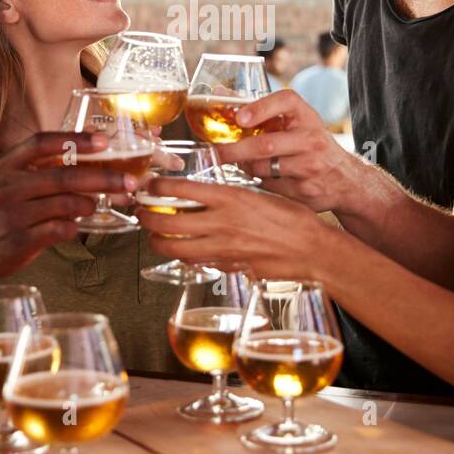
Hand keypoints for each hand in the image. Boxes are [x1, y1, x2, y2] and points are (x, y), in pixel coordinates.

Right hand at [0, 132, 136, 280]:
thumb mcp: (9, 178)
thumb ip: (42, 164)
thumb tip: (89, 143)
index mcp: (8, 165)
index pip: (43, 143)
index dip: (75, 140)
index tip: (104, 141)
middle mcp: (9, 186)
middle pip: (64, 177)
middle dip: (103, 178)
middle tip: (129, 181)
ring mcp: (12, 215)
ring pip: (65, 204)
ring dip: (89, 204)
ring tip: (96, 204)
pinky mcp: (18, 241)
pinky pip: (58, 230)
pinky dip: (75, 226)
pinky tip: (77, 225)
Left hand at [135, 177, 333, 280]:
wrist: (312, 249)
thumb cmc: (292, 219)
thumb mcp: (258, 194)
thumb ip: (229, 196)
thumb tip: (205, 196)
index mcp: (229, 197)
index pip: (180, 189)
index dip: (157, 188)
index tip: (149, 186)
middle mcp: (221, 222)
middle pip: (167, 223)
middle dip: (147, 218)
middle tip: (141, 213)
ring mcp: (223, 248)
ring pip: (175, 248)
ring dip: (158, 242)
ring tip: (153, 236)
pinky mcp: (228, 266)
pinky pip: (197, 263)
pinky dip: (184, 258)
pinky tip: (182, 252)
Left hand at [214, 90, 364, 213]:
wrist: (346, 179)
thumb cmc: (312, 146)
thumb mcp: (298, 123)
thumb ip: (266, 113)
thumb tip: (220, 98)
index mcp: (307, 116)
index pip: (286, 102)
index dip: (260, 107)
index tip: (240, 118)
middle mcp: (312, 139)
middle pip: (266, 144)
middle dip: (234, 150)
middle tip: (215, 153)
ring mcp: (310, 166)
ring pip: (263, 168)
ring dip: (247, 167)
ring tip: (245, 164)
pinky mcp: (305, 190)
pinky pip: (270, 186)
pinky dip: (260, 182)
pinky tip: (266, 178)